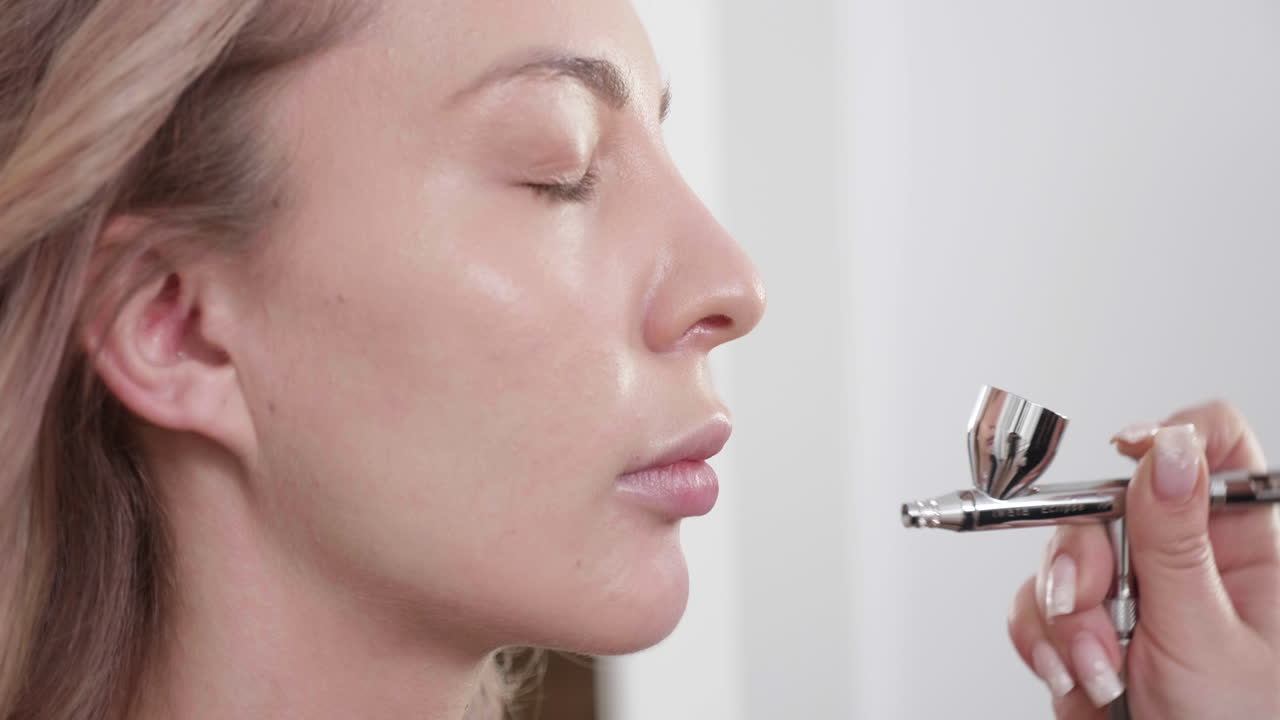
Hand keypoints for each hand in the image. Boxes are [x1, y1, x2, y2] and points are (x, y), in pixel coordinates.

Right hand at [1007, 401, 1279, 718]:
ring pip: (1064, 558)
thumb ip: (1176, 541)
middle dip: (1085, 559)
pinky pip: (1041, 611)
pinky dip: (1043, 644)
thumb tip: (1168, 447)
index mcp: (1248, 551)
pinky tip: (1076, 681)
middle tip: (1090, 605)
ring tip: (1095, 671)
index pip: (1212, 449)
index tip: (1125, 455)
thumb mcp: (1210, 640)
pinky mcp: (1091, 637)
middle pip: (1109, 504)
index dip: (1166, 438)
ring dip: (1063, 618)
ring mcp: (1136, 603)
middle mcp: (1189, 566)